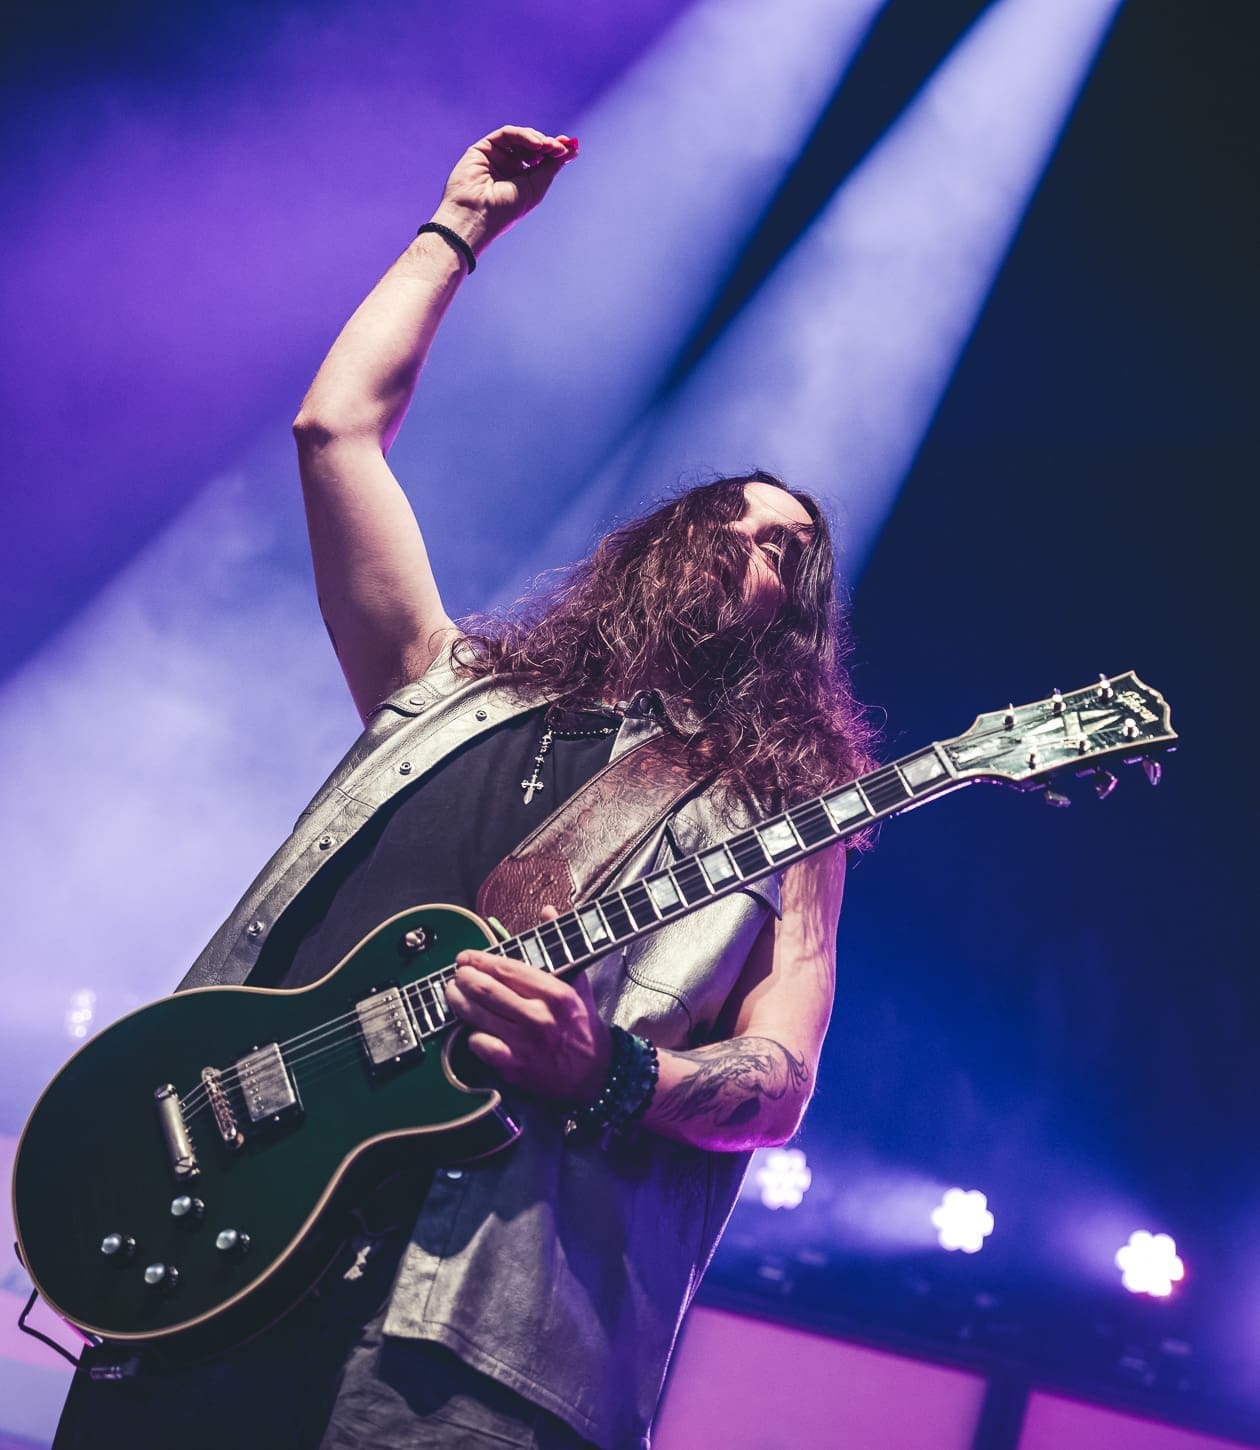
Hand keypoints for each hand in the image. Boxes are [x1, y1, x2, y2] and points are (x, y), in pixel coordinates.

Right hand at [429, 125, 577, 257]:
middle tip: (562, 147)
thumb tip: (571, 149)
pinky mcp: (483, 148)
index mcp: (521, 180)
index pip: (541, 159)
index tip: (572, 147)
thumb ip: (551, 167)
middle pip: (533, 146)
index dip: (556, 151)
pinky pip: (507, 134)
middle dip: (549, 144)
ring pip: (521, 138)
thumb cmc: (505, 210)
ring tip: (549, 147)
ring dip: (538, 139)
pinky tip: (536, 144)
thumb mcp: (536, 187)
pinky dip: (523, 136)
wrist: (477, 216)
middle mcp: (508, 167)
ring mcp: (496, 157)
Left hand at [445, 906, 610, 1103]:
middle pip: (487, 990)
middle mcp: (539, 1016)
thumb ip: (559, 946)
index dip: (481, 961)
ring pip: (478, 1016)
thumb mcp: (578, 982)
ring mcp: (525, 1043)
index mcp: (555, 993)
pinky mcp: (515, 1067)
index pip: (508, 969)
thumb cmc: (583, 1026)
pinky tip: (470, 1028)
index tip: (467, 957)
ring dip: (459, 1002)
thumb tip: (547, 910)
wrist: (595, 1074)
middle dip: (464, 978)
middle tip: (456, 974)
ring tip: (453, 993)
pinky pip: (481, 1045)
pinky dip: (471, 1035)